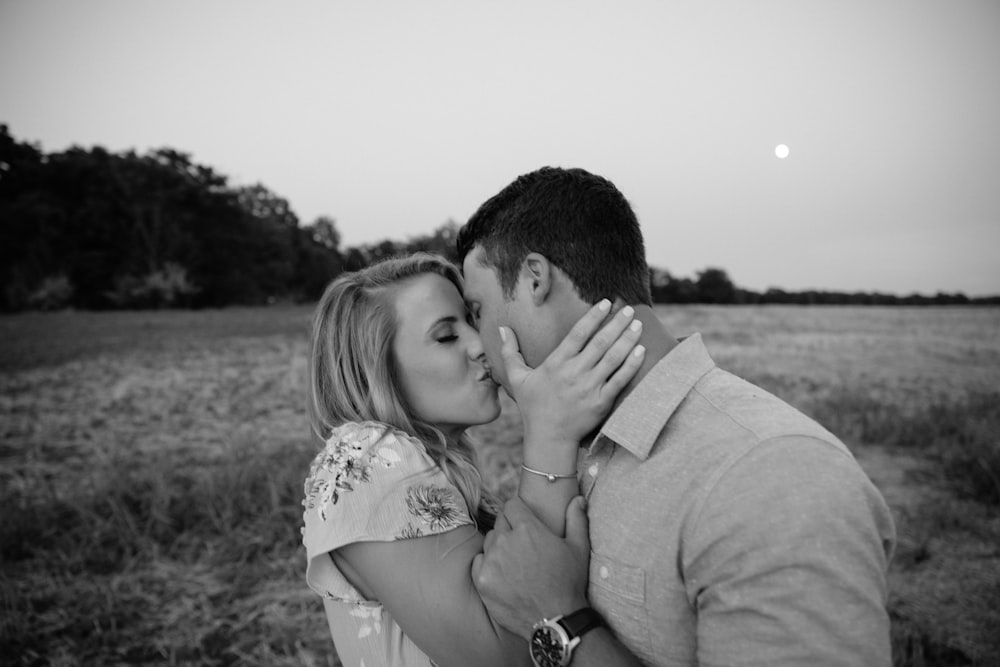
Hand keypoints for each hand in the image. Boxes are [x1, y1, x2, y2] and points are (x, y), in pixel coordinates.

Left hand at [472, 496, 590, 638]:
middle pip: (501, 522)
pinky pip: (479, 561)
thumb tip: (578, 499)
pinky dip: (488, 564)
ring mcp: (492, 561)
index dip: (519, 511)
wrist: (555, 620)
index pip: (512, 505)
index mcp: (528, 528)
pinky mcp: (482, 580)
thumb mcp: (578, 549)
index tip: (524, 520)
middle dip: (510, 528)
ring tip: (514, 561)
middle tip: (523, 544)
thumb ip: (576, 519)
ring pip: (490, 541)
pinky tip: (503, 574)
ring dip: (499, 546)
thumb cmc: (569, 583)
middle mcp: (506, 541)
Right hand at [500, 299, 644, 445]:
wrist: (548, 438)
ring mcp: (590, 387)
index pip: (578, 333)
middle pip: (600, 342)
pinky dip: (632, 364)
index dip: (594, 316)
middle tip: (630, 308)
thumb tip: (502, 328)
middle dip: (617, 323)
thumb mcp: (516, 378)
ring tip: (639, 324)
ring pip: (613, 358)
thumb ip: (510, 352)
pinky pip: (620, 379)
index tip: (606, 303)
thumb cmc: (533, 407)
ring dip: (628, 339)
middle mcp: (574, 373)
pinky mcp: (602, 402)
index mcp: (556, 363)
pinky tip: (642, 350)